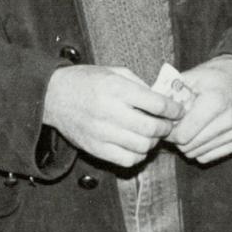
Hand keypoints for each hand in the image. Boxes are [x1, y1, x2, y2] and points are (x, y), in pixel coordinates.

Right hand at [43, 65, 183, 167]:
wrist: (53, 96)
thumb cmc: (87, 81)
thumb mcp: (114, 72)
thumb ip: (139, 85)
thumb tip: (164, 99)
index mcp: (116, 89)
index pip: (156, 104)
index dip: (173, 109)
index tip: (178, 110)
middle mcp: (109, 112)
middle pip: (151, 128)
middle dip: (166, 127)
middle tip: (168, 124)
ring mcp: (101, 133)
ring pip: (142, 147)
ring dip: (153, 142)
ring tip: (153, 134)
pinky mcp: (95, 149)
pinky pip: (127, 160)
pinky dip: (138, 155)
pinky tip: (138, 146)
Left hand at [166, 55, 231, 163]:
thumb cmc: (213, 76)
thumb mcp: (191, 76)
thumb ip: (170, 93)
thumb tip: (151, 109)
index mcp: (215, 103)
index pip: (183, 135)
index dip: (168, 132)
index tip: (166, 123)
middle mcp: (228, 120)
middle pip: (189, 147)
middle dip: (176, 139)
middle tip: (175, 125)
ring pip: (197, 154)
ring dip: (188, 145)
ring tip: (188, 127)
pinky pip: (208, 157)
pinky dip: (200, 149)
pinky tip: (200, 133)